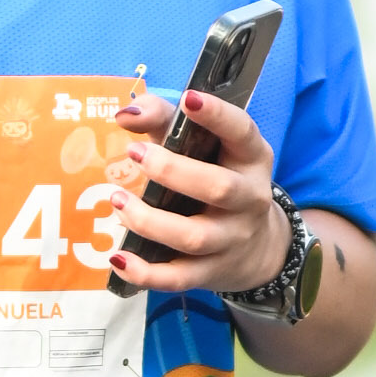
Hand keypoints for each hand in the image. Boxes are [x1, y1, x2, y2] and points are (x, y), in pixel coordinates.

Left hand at [105, 87, 283, 297]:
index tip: (189, 99)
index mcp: (251, 158)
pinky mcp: (212, 272)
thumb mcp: (206, 146)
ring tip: (117, 201)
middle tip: (134, 152)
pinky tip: (118, 259)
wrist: (258, 247)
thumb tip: (126, 115)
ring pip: (194, 237)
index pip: (242, 132)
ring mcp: (232, 239)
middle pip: (218, 188)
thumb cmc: (218, 177)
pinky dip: (146, 273)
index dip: (218, 116)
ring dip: (150, 221)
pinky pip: (178, 278)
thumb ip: (166, 121)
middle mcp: (249, 198)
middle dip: (173, 171)